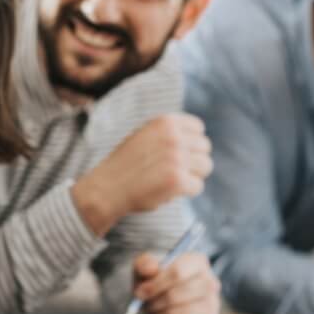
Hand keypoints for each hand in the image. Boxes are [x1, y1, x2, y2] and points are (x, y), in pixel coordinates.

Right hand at [72, 114, 211, 234]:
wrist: (107, 188)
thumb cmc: (126, 164)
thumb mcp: (144, 135)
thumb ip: (168, 132)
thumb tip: (198, 135)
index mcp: (165, 122)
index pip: (199, 128)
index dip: (191, 143)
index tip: (180, 153)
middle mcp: (173, 137)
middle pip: (205, 148)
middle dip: (194, 160)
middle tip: (175, 170)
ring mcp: (177, 158)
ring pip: (205, 166)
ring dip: (192, 175)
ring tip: (173, 179)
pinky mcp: (177, 180)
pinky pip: (197, 186)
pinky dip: (186, 191)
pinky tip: (169, 190)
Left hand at [132, 251, 219, 313]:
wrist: (169, 303)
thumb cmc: (157, 281)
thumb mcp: (146, 268)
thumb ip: (144, 264)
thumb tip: (151, 268)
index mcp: (197, 262)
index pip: (177, 272)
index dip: (154, 284)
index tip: (139, 293)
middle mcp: (211, 283)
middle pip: (176, 295)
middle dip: (154, 302)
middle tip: (146, 305)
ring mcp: (212, 307)